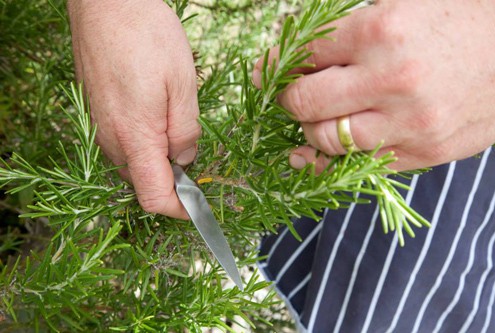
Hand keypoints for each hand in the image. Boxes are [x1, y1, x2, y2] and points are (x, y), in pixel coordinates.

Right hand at [68, 0, 200, 218]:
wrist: (106, 3)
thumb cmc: (146, 37)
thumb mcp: (182, 85)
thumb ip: (185, 132)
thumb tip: (184, 162)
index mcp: (136, 138)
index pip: (155, 197)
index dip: (180, 211)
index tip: (200, 209)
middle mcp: (113, 141)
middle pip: (145, 183)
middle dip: (174, 182)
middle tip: (197, 159)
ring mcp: (102, 128)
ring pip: (136, 163)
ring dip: (161, 159)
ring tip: (179, 125)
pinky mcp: (99, 114)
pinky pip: (126, 143)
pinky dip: (147, 143)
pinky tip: (160, 114)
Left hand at [253, 0, 494, 170]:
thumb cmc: (458, 23)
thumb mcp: (401, 8)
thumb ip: (346, 35)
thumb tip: (295, 57)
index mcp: (379, 31)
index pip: (302, 55)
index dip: (275, 66)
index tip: (266, 75)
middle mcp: (390, 79)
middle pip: (304, 103)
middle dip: (286, 100)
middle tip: (288, 98)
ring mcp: (408, 122)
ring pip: (327, 140)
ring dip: (311, 130)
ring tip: (318, 118)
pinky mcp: (423, 152)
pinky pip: (359, 165)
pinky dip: (336, 158)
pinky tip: (329, 147)